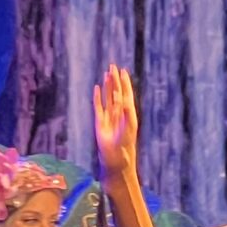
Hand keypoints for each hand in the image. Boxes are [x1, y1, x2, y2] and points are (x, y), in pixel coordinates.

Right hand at [91, 66, 139, 181]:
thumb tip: (126, 100)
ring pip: (108, 97)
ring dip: (108, 86)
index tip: (123, 71)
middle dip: (115, 80)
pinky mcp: (100, 122)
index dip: (125, 83)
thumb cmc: (125, 145)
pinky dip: (98, 97)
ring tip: (107, 74)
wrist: (116, 159)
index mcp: (128, 113)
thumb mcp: (129, 128)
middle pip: (116, 92)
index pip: (126, 94)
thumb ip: (128, 114)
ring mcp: (109, 117)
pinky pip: (98, 106)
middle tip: (113, 67)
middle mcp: (119, 113)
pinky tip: (97, 88)